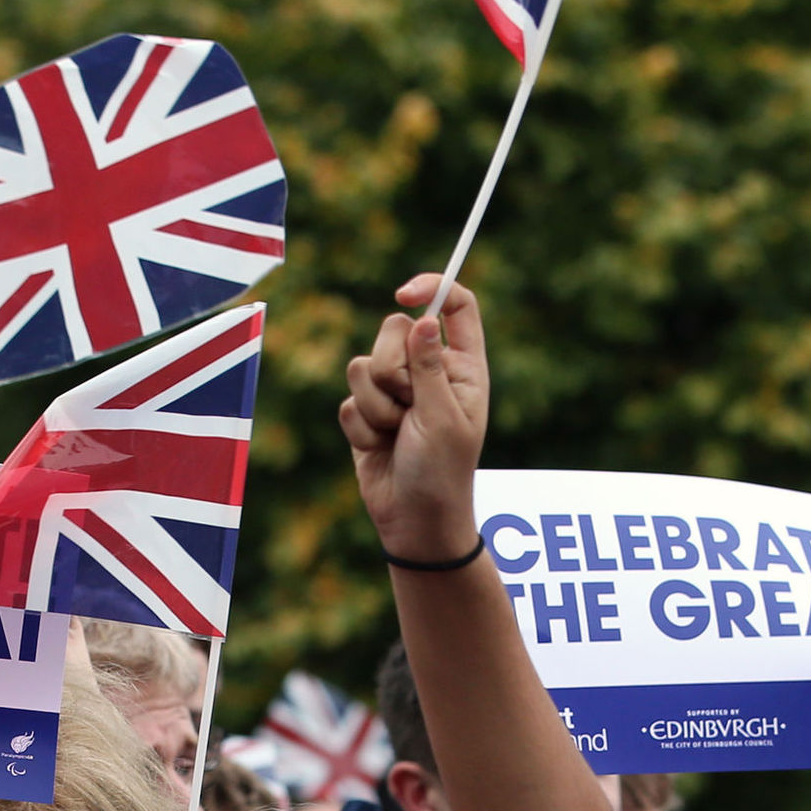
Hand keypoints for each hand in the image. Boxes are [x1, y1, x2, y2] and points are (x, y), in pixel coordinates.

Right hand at [343, 275, 491, 563]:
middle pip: (393, 330)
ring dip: (376, 406)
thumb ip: (429, 367)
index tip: (403, 296)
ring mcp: (395, 390)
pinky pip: (347, 398)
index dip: (432, 289)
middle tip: (409, 406)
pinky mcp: (366, 410)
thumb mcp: (443, 418)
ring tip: (397, 434)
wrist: (413, 521)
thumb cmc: (441, 473)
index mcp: (462, 366)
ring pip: (362, 364)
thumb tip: (424, 319)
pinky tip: (380, 447)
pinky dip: (361, 427)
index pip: (455, 306)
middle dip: (392, 369)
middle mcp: (428, 371)